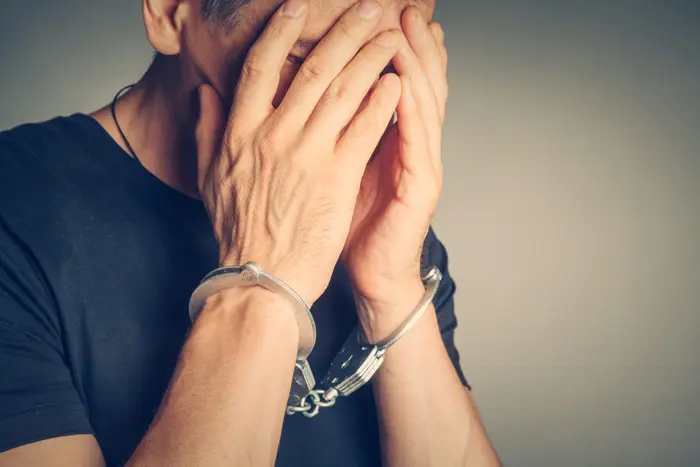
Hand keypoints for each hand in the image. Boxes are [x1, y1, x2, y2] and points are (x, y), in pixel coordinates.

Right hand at [194, 0, 401, 305]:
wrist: (261, 277)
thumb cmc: (239, 231)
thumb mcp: (210, 177)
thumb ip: (208, 130)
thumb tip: (205, 94)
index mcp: (240, 132)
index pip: (261, 66)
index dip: (281, 30)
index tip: (299, 6)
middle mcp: (273, 136)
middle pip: (313, 69)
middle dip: (344, 31)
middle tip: (368, 7)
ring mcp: (306, 155)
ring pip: (343, 92)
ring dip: (370, 58)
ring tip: (390, 35)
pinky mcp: (335, 178)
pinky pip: (363, 130)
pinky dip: (381, 103)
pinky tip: (396, 82)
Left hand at [342, 8, 447, 337]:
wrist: (369, 275)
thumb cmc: (348, 224)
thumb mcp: (336, 170)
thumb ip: (328, 132)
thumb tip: (296, 99)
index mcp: (386, 138)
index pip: (393, 80)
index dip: (389, 46)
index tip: (376, 13)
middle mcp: (408, 144)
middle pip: (417, 80)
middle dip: (410, 40)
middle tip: (403, 6)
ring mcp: (419, 163)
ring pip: (424, 101)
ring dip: (417, 62)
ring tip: (409, 28)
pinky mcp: (421, 186)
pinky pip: (417, 139)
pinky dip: (410, 108)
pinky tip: (401, 81)